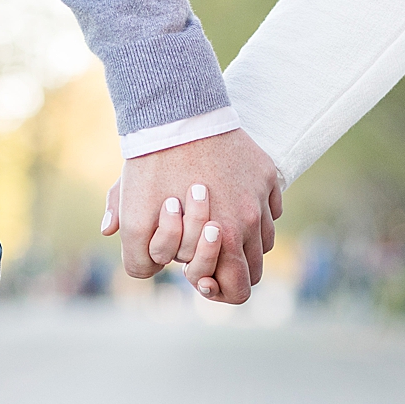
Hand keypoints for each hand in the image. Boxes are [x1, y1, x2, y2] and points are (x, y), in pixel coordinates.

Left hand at [100, 129, 281, 303]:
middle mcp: (252, 220)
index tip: (198, 276)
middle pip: (255, 267)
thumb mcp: (133, 217)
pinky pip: (272, 205)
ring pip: (265, 237)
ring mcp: (262, 194)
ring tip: (215, 225)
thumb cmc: (152, 167)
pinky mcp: (264, 171)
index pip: (240, 291)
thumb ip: (137, 257)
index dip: (218, 290)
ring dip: (243, 240)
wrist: (173, 112)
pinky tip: (229, 201)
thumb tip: (149, 269)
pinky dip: (254, 211)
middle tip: (203, 251)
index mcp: (225, 239)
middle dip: (230, 267)